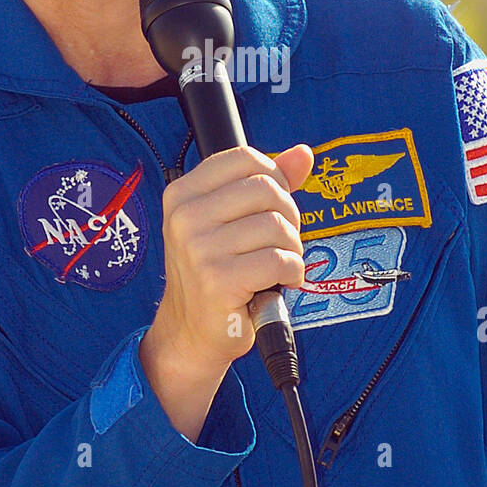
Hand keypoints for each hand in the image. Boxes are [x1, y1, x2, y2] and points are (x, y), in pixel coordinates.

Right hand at [139, 143, 313, 438]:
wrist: (192, 332)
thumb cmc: (216, 271)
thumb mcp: (231, 220)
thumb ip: (267, 183)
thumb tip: (303, 153)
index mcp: (183, 193)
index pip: (245, 158)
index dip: (274, 178)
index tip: (273, 207)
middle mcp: (185, 217)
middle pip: (266, 189)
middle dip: (288, 216)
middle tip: (282, 242)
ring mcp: (198, 249)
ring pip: (276, 225)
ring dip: (292, 249)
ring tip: (279, 266)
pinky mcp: (218, 280)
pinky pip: (279, 260)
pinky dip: (292, 272)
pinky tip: (279, 282)